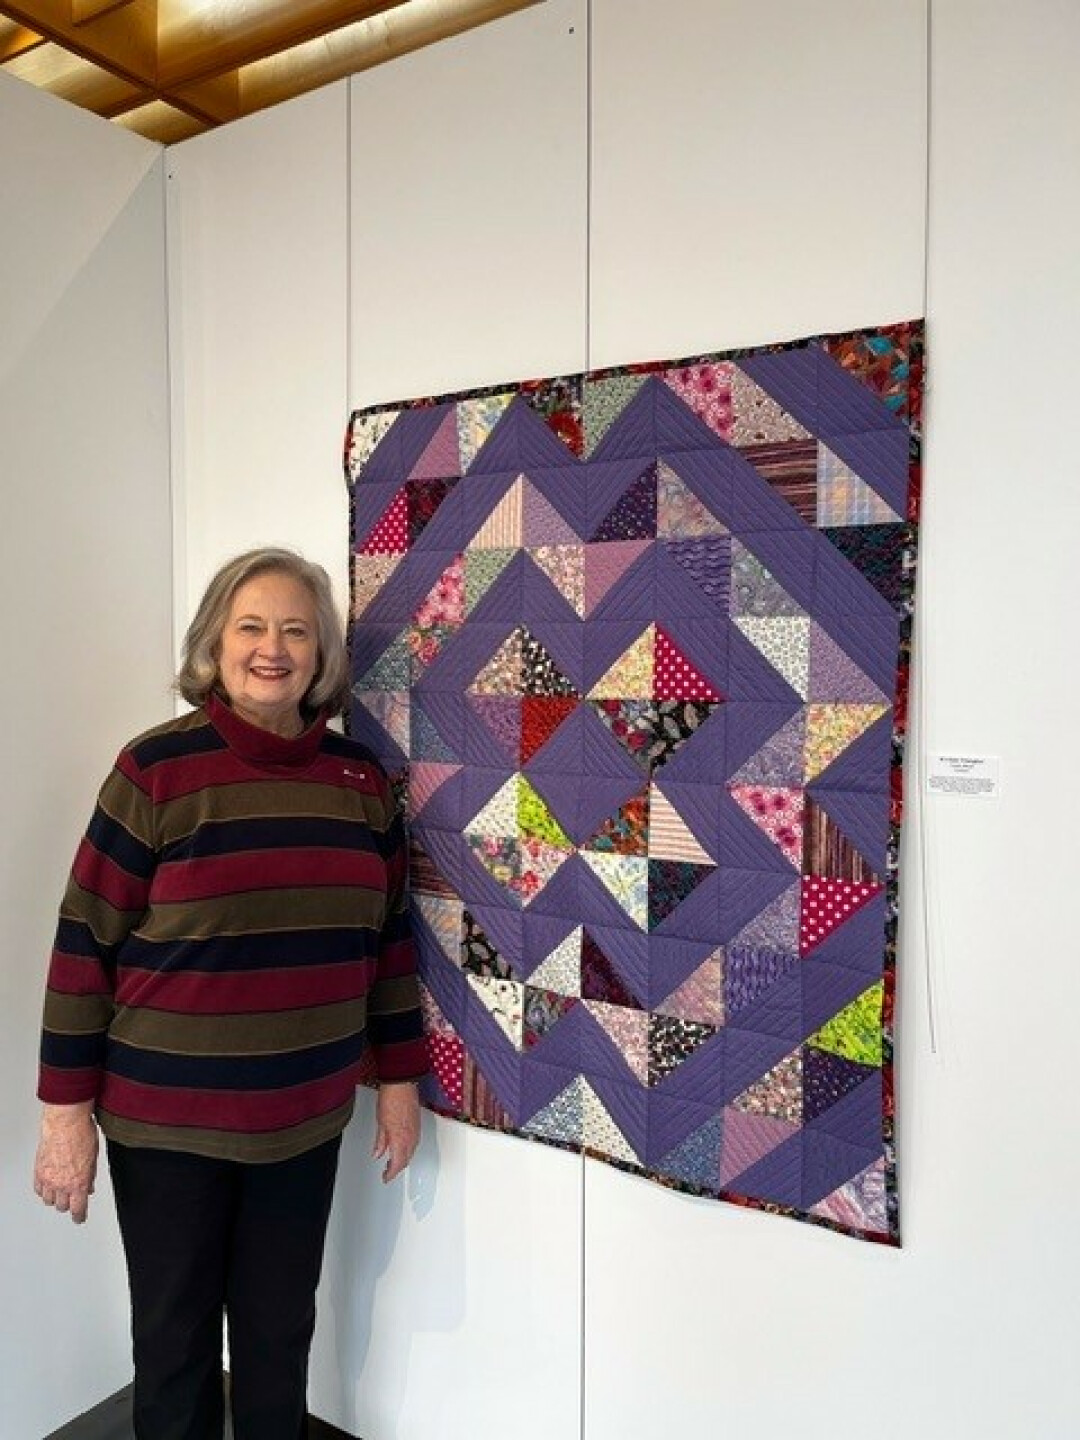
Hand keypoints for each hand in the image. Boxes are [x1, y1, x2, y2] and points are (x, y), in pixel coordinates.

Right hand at [34, 1102, 97, 1223]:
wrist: (66, 1122)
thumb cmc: (82, 1135)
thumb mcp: (93, 1159)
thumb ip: (90, 1177)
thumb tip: (89, 1187)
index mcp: (79, 1183)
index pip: (78, 1210)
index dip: (79, 1217)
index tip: (80, 1218)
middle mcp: (62, 1184)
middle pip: (62, 1207)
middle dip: (68, 1204)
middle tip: (72, 1199)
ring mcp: (48, 1179)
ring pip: (49, 1200)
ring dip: (55, 1198)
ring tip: (61, 1191)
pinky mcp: (38, 1171)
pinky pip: (39, 1189)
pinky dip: (44, 1190)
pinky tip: (49, 1185)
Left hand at [371, 1082, 419, 1183]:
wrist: (402, 1083)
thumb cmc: (390, 1099)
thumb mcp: (380, 1123)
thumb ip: (380, 1142)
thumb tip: (377, 1154)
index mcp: (400, 1139)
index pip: (398, 1164)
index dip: (391, 1174)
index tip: (385, 1178)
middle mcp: (411, 1137)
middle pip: (406, 1160)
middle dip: (397, 1168)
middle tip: (387, 1171)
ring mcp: (416, 1131)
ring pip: (411, 1152)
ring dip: (403, 1159)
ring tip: (393, 1161)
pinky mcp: (418, 1124)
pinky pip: (414, 1143)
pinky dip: (408, 1149)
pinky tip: (402, 1147)